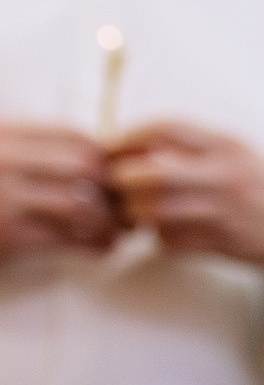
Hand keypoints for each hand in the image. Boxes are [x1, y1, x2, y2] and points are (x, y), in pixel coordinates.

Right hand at [0, 122, 116, 256]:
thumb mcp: (0, 156)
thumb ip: (29, 151)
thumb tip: (92, 159)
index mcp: (2, 135)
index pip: (73, 137)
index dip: (105, 156)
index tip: (117, 176)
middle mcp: (5, 160)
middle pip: (86, 167)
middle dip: (115, 188)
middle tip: (128, 206)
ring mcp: (6, 197)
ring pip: (84, 204)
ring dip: (111, 220)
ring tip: (119, 231)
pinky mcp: (9, 236)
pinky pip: (68, 239)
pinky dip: (95, 245)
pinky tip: (103, 249)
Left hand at [106, 120, 263, 265]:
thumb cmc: (258, 181)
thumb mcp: (234, 150)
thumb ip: (189, 144)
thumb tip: (126, 145)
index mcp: (227, 145)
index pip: (164, 130)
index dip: (128, 137)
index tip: (113, 148)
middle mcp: (226, 176)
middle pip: (151, 174)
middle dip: (122, 180)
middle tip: (117, 184)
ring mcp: (225, 212)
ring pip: (154, 212)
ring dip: (134, 213)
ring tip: (136, 211)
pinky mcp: (223, 242)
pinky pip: (170, 241)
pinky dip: (159, 237)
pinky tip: (168, 231)